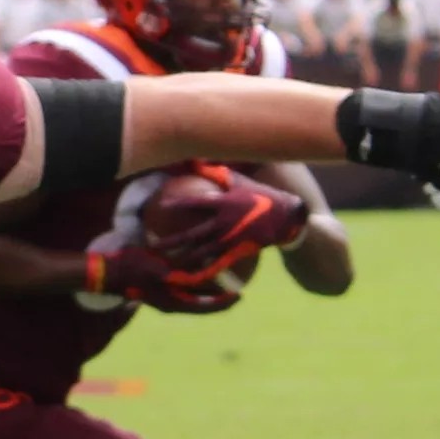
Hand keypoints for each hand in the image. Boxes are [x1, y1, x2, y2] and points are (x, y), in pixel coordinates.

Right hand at [85, 245, 241, 312]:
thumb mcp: (156, 273)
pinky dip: (198, 275)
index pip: (205, 308)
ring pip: (196, 291)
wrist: (112, 272)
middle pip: (204, 301)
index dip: (224, 303)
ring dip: (211, 284)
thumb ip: (177, 276)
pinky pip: (186, 281)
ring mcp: (168, 293)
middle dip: (221, 293)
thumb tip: (195, 277)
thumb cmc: (133, 271)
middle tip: (239, 286)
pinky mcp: (164, 283)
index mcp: (173, 303)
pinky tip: (206, 262)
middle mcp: (174, 300)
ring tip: (228, 273)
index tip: (240, 297)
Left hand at [156, 167, 309, 272]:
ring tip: (166, 264)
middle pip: (192, 234)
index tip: (161, 205)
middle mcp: (224, 223)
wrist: (285, 218)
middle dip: (171, 241)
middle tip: (153, 245)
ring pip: (201, 253)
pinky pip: (217, 263)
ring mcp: (230, 240)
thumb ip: (218, 174)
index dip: (177, 204)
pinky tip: (191, 277)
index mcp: (224, 203)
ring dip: (183, 259)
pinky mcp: (237, 252)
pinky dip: (204, 270)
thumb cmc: (261, 196)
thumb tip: (199, 162)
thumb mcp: (241, 182)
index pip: (195, 202)